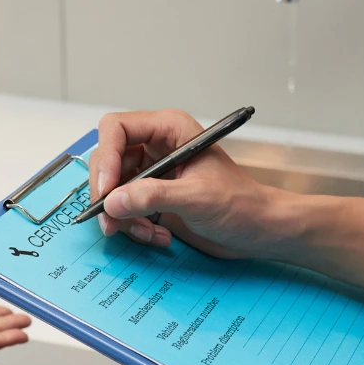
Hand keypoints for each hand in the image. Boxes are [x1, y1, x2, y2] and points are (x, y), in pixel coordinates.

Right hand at [90, 110, 282, 258]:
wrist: (258, 230)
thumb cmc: (240, 204)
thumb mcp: (197, 198)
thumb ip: (154, 196)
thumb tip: (113, 201)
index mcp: (169, 129)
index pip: (117, 129)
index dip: (105, 157)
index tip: (106, 191)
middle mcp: (156, 146)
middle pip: (108, 161)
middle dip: (109, 195)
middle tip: (113, 222)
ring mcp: (152, 173)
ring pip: (113, 190)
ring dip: (123, 217)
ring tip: (148, 232)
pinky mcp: (152, 198)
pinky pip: (124, 209)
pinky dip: (134, 226)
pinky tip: (158, 236)